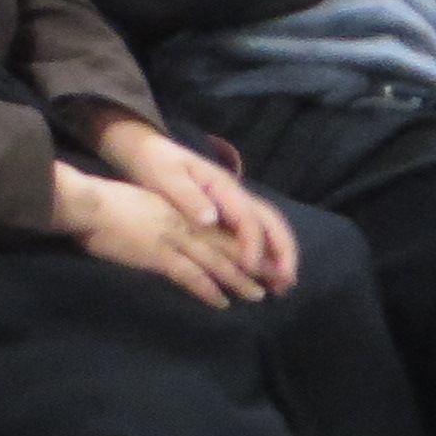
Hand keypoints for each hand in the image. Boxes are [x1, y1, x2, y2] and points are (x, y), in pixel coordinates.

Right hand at [52, 164, 265, 307]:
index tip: (264, 258)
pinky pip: (190, 276)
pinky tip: (221, 302)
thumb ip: (166, 216)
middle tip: (276, 281)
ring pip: (216, 262)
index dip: (245, 244)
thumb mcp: (145, 202)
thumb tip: (177, 230)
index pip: (222, 228)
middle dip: (254, 265)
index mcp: (182, 210)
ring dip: (239, 280)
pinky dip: (208, 290)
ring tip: (258, 295)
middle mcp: (185, 223)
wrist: (87, 203)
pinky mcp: (158, 256)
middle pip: (228, 246)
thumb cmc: (108, 202)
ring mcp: (174, 239)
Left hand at [101, 123, 300, 292]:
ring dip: (280, 254)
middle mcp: (237, 195)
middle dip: (283, 251)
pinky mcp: (228, 212)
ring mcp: (235, 203)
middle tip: (286, 282)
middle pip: (272, 222)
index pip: (248, 218)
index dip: (252, 244)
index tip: (250, 269)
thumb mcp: (167, 177)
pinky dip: (265, 253)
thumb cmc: (157, 164)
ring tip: (283, 285)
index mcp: (223, 187)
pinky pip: (254, 233)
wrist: (149, 150)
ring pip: (269, 228)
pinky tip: (262, 274)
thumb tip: (210, 219)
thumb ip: (188, 196)